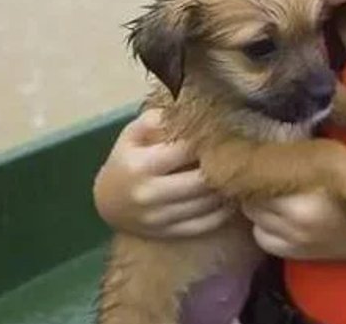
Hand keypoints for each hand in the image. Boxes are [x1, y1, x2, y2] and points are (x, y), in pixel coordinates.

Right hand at [93, 108, 232, 238]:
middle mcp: (150, 194)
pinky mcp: (171, 233)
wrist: (107, 203)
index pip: (187, 149)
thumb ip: (157, 119)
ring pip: (209, 203)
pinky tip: (231, 194)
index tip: (224, 130)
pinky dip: (225, 209)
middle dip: (223, 165)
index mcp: (141, 166)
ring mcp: (161, 218)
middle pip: (203, 180)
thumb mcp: (133, 134)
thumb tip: (187, 111)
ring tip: (238, 170)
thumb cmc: (127, 159)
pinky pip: (207, 223)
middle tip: (237, 152)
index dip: (209, 138)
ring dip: (227, 186)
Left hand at [241, 159, 345, 262]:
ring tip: (275, 192)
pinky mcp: (291, 254)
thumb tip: (285, 136)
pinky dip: (264, 225)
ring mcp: (291, 241)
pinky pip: (261, 237)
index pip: (260, 181)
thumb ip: (314, 154)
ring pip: (253, 217)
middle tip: (270, 172)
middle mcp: (292, 224)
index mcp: (303, 200)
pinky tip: (278, 215)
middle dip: (257, 185)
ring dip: (259, 204)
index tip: (268, 157)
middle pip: (252, 200)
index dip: (262, 166)